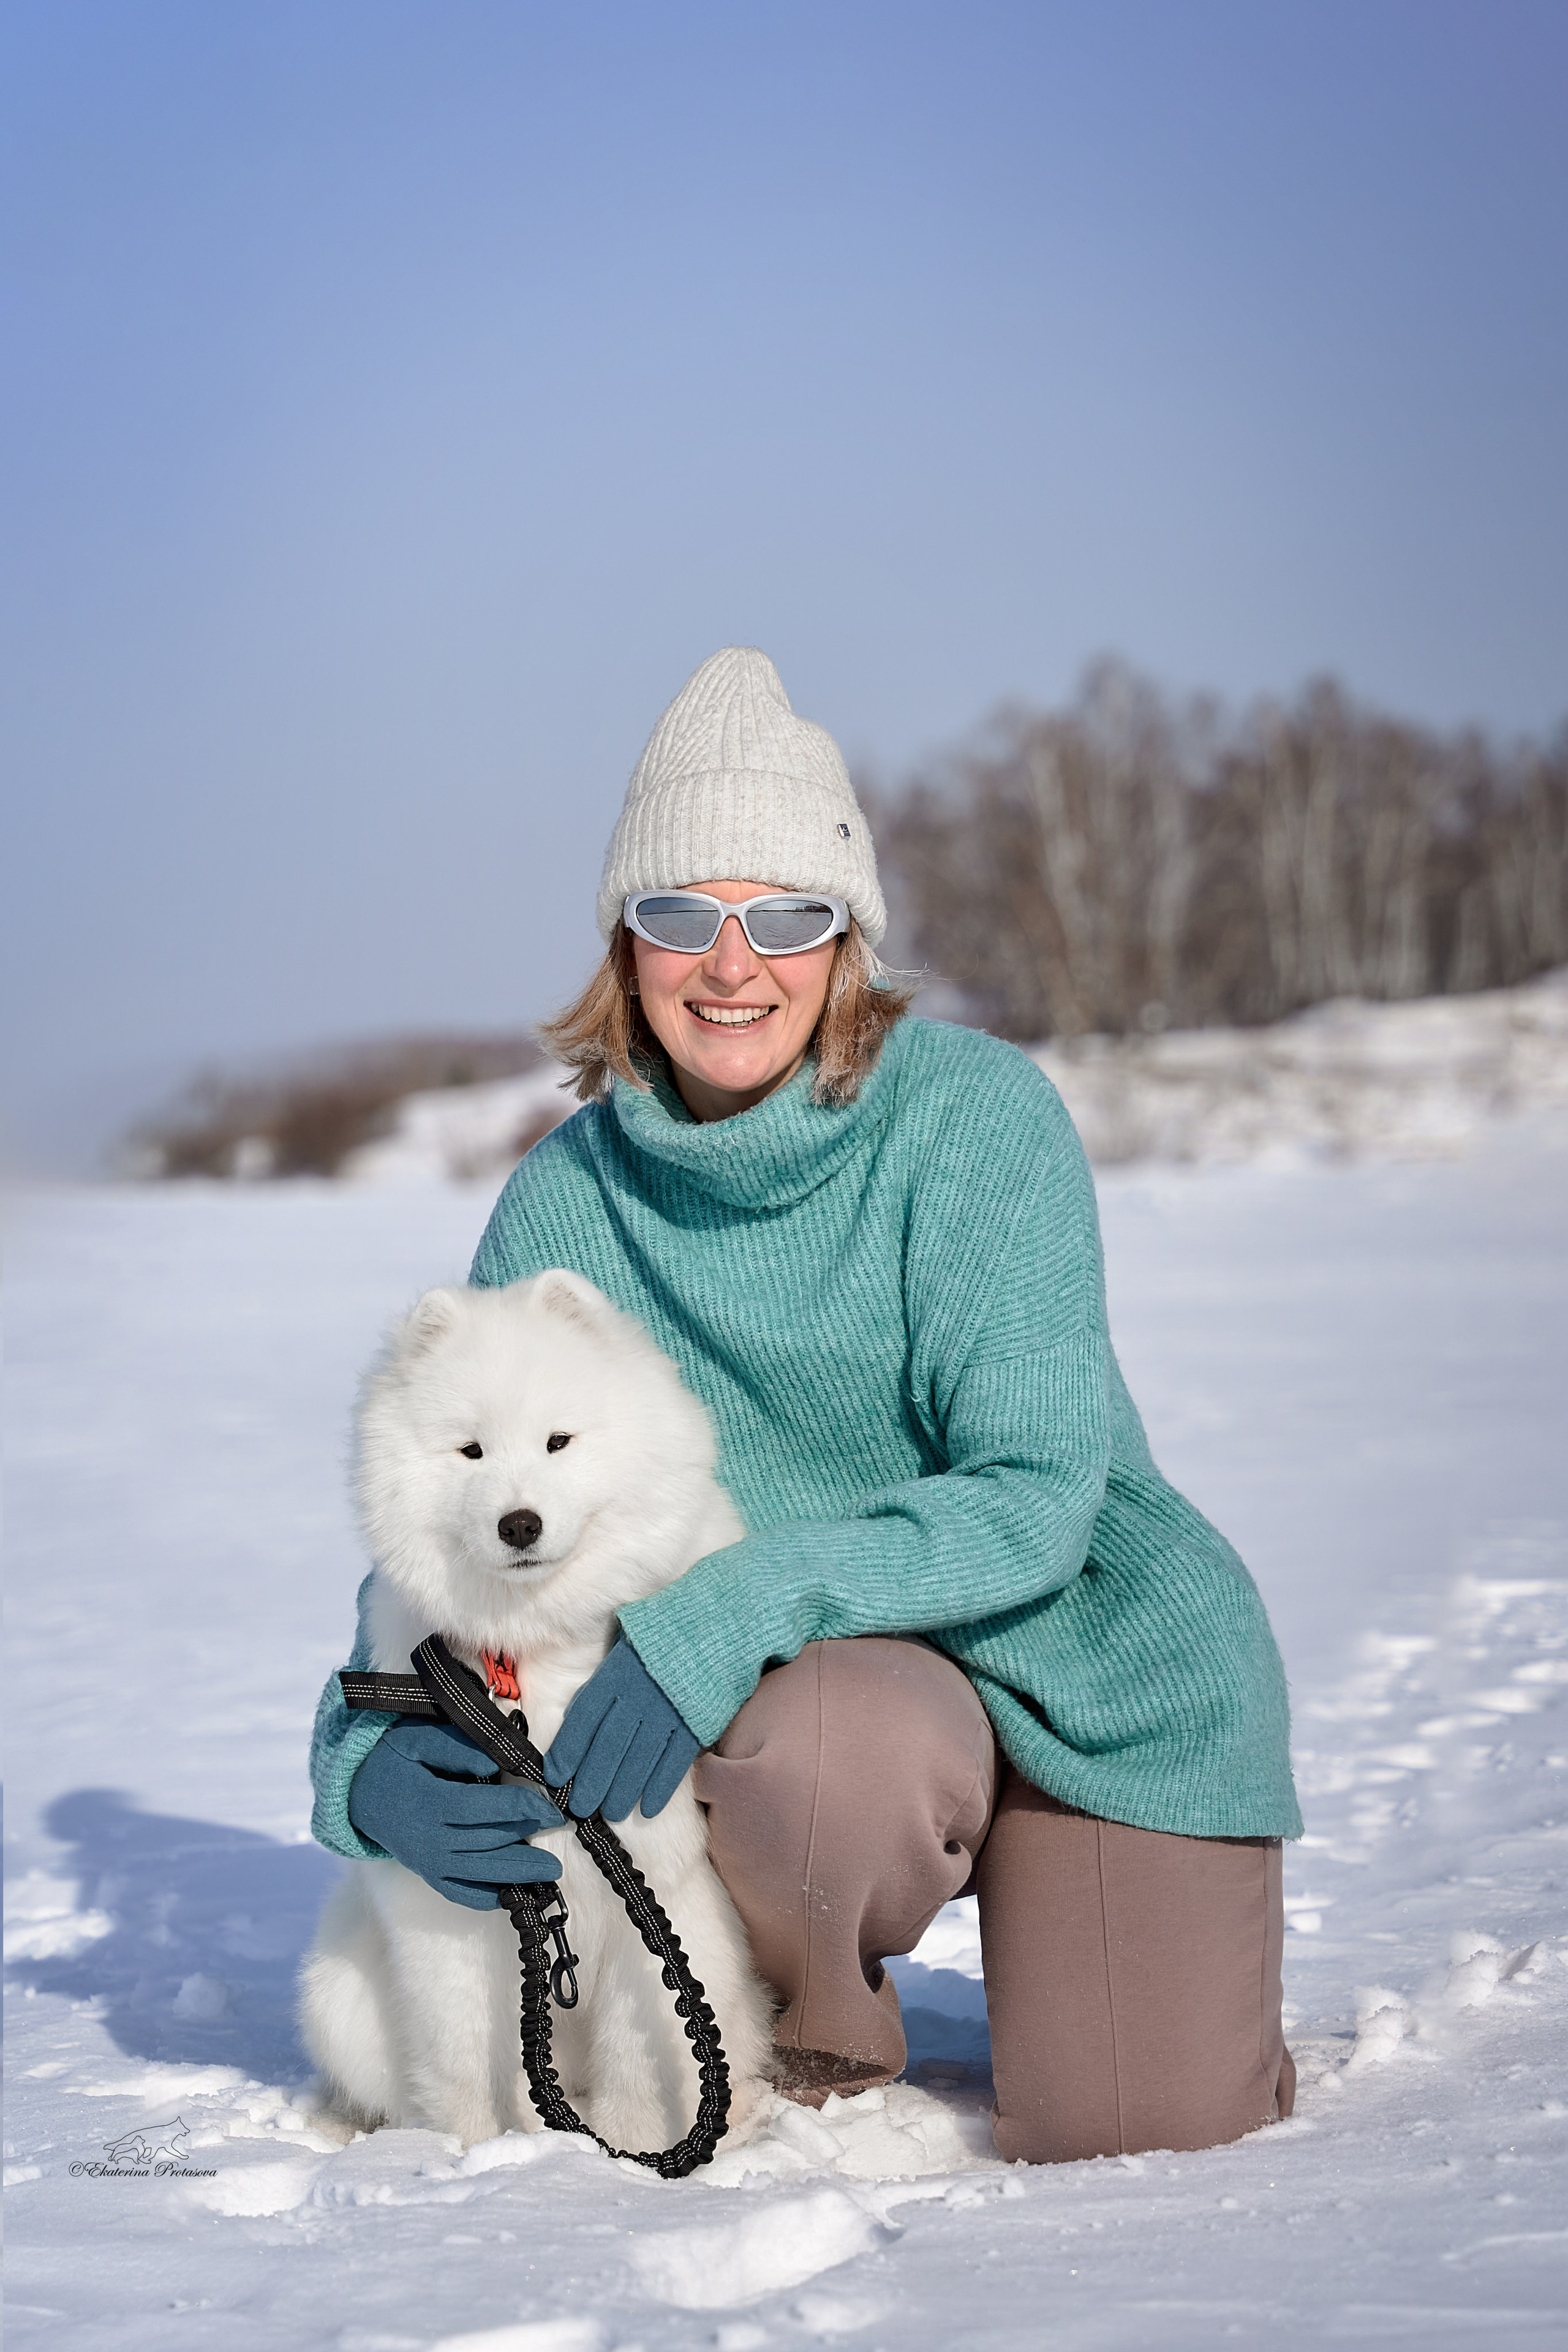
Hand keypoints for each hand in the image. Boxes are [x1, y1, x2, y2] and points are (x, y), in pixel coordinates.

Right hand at [347, 1717, 564, 1909]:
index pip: (481, 1810)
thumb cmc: (393, 1758)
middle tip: (559, 1840)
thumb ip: (456, 1747)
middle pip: (486, 1846)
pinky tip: (511, 1896)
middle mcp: (429, 1839)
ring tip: (549, 1876)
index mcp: (428, 1803)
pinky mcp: (427, 1873)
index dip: (519, 1810)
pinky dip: (485, 1899)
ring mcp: (427, 1862)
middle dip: (525, 1846)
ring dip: (515, 1877)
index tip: (550, 1809)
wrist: (357, 1792)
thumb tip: (493, 1764)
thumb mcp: (417, 1738)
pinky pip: (458, 1893)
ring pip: (478, 1875)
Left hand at [542, 1637, 699, 1821]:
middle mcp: (639, 1695)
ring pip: (640, 1759)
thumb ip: (603, 1683)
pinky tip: (649, 1809)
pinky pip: (675, 1761)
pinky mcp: (695, 1722)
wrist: (714, 1627)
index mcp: (617, 1674)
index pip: (584, 1718)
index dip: (568, 1750)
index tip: (556, 1776)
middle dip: (592, 1780)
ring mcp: (668, 1710)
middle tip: (580, 1807)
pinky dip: (660, 1788)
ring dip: (623, 1790)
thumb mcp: (624, 1648)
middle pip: (610, 1745)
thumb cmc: (659, 1641)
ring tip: (611, 1812)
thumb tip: (577, 1716)